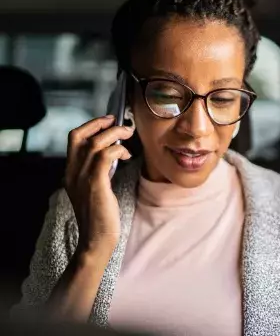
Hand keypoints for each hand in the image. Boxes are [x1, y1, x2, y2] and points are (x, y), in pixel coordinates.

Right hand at [65, 115, 133, 256]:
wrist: (96, 239)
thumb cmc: (100, 215)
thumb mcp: (94, 188)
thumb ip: (97, 170)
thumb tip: (112, 153)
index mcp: (70, 172)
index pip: (74, 138)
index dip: (91, 125)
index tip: (108, 121)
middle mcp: (72, 172)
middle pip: (80, 135)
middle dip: (101, 124)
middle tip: (120, 123)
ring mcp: (82, 178)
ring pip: (96, 142)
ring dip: (115, 134)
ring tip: (128, 136)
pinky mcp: (96, 184)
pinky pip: (106, 156)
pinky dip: (118, 149)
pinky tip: (127, 155)